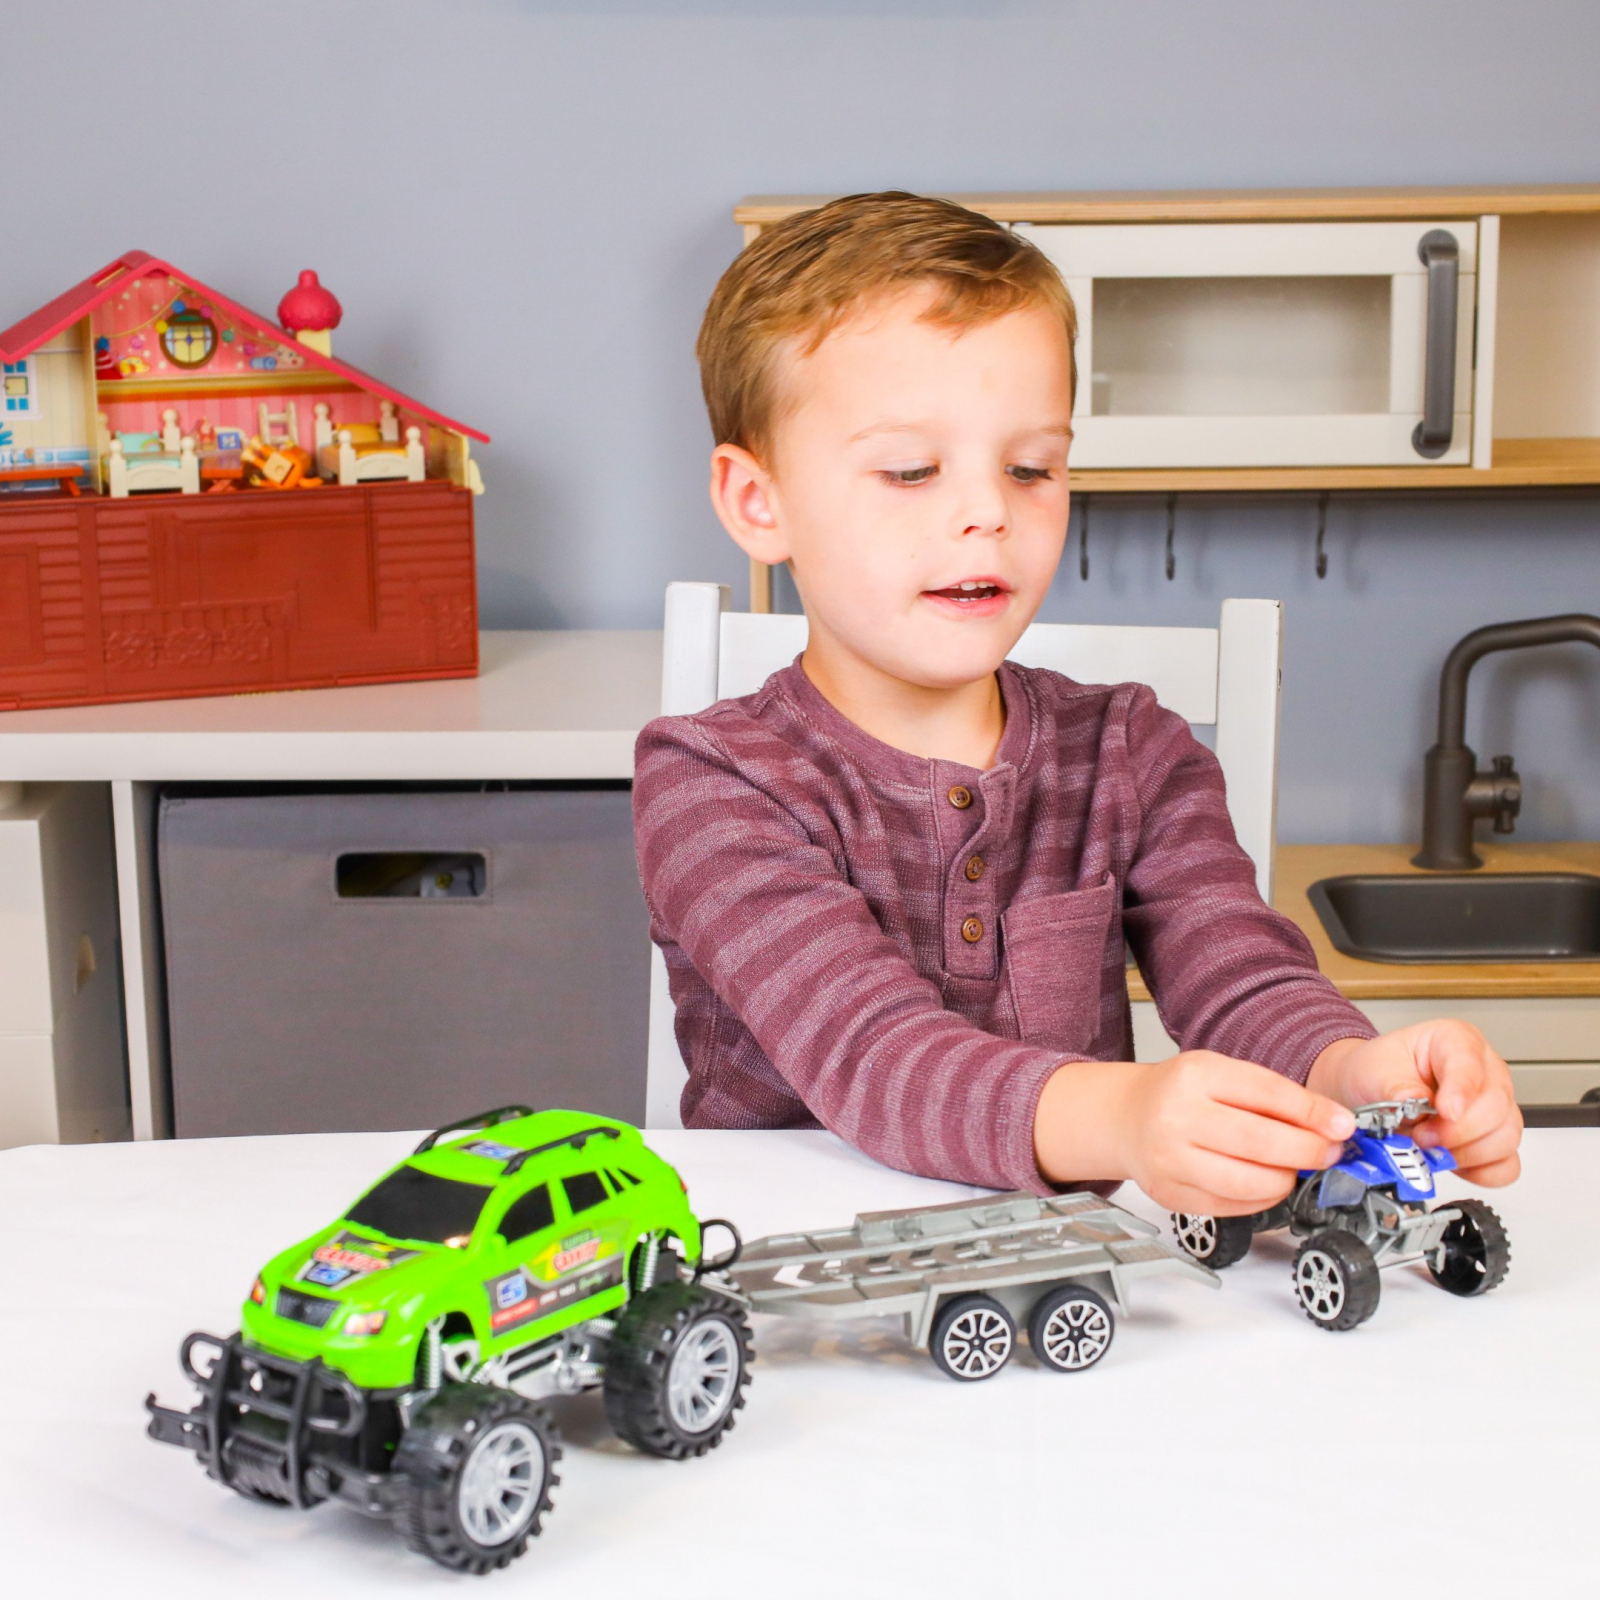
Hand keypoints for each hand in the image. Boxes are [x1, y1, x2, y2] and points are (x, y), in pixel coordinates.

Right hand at [1035, 1051, 1355, 1215]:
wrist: (1126, 1117)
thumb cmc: (1179, 1094)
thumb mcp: (1221, 1074)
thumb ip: (1272, 1096)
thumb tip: (1332, 1124)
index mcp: (1195, 1075)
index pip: (1267, 1094)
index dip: (1313, 1113)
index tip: (1342, 1126)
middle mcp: (1176, 1116)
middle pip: (1261, 1142)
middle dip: (1308, 1151)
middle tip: (1328, 1152)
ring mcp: (1170, 1159)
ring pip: (1249, 1182)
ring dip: (1286, 1179)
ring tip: (1293, 1169)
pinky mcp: (1171, 1194)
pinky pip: (1232, 1206)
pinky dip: (1261, 1198)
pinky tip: (1265, 1182)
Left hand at [1306, 1020, 1521, 1185]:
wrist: (1370, 1089)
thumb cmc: (1379, 1071)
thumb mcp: (1376, 1070)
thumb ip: (1398, 1089)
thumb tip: (1415, 1107)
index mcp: (1456, 1040)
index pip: (1471, 1063)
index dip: (1462, 1090)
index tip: (1446, 1111)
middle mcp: (1485, 1071)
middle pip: (1497, 1105)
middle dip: (1457, 1130)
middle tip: (1422, 1135)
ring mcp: (1495, 1106)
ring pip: (1505, 1136)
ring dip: (1466, 1153)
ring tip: (1430, 1148)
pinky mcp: (1494, 1138)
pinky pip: (1506, 1164)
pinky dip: (1481, 1172)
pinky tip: (1453, 1164)